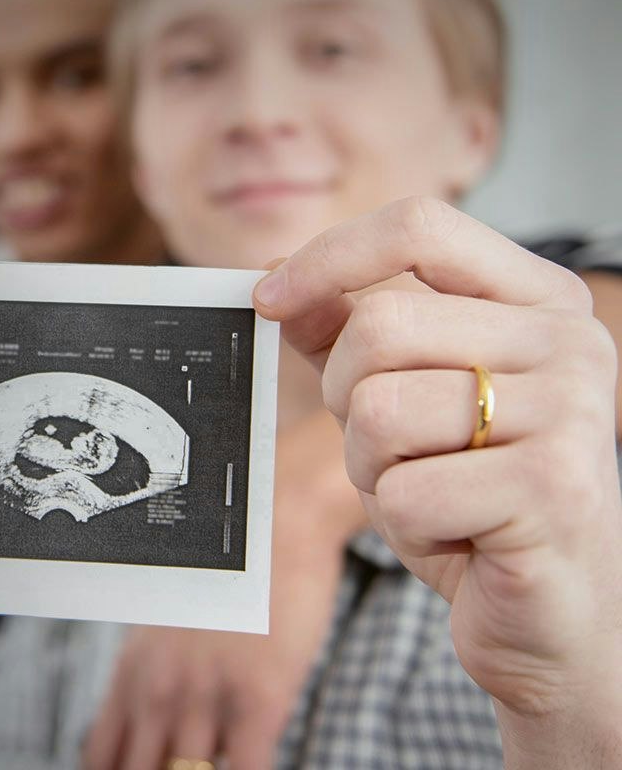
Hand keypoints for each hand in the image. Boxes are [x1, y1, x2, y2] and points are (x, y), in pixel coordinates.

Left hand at [83, 412, 357, 769]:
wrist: (276, 519)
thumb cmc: (229, 569)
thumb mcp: (169, 619)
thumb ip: (154, 674)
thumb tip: (152, 725)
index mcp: (134, 671)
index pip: (102, 759)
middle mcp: (162, 688)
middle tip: (182, 768)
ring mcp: (208, 695)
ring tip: (219, 761)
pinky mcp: (260, 698)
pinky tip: (255, 762)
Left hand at [253, 198, 621, 761]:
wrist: (556, 611)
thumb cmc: (473, 491)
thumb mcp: (404, 394)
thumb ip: (345, 330)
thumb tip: (271, 276)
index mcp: (538, 297)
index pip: (418, 228)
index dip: (327, 258)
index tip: (266, 299)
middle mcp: (569, 341)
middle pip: (378, 327)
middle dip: (346, 398)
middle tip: (390, 446)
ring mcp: (572, 412)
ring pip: (379, 409)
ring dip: (374, 467)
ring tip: (431, 492)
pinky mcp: (553, 489)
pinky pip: (403, 490)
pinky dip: (404, 524)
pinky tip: (456, 534)